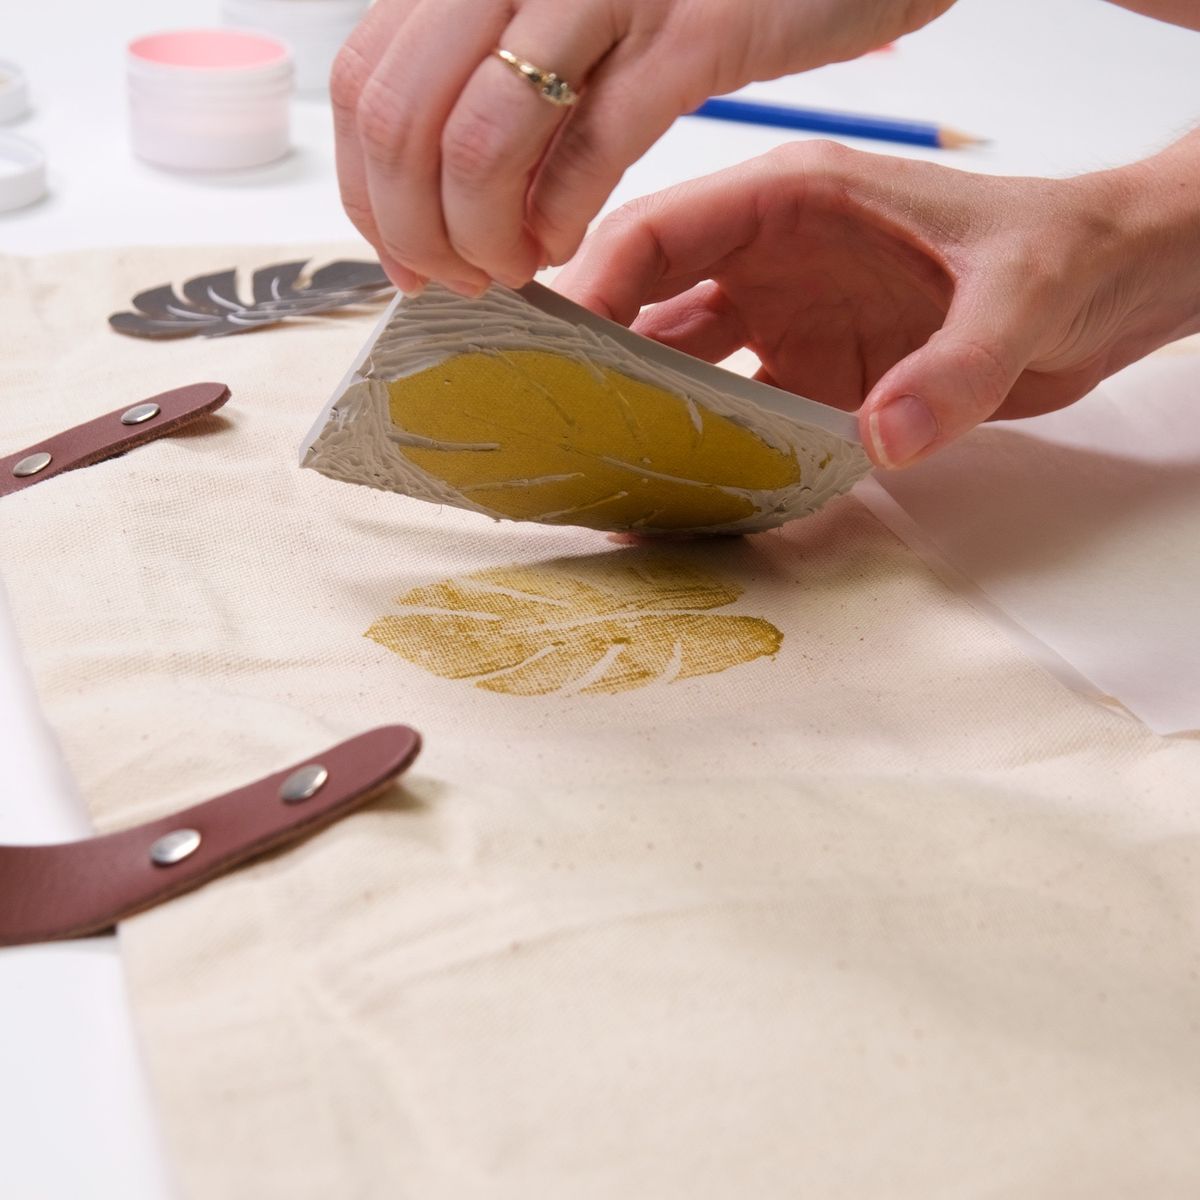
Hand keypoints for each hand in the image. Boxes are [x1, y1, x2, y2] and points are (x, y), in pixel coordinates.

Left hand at [330, 0, 953, 294]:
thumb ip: (486, 69)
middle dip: (416, 231)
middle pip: (403, 121)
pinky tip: (563, 244)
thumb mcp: (563, 4)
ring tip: (511, 269)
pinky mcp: (693, 29)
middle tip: (457, 278)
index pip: (365, 84)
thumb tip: (419, 192)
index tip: (405, 256)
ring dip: (482, 239)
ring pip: (480, 144)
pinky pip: (591, 148)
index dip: (367, 192)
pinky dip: (561, 218)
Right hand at [555, 137, 1199, 467]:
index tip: (548, 351)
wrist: (1112, 291)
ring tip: (595, 474)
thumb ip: (956, 368)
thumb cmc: (1062, 254)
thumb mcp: (1019, 295)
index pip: (662, 231)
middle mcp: (773, 260)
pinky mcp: (812, 378)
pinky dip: (704, 456)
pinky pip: (737, 419)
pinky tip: (673, 497)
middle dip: (596, 360)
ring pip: (683, 368)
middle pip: (650, 305)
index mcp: (796, 201)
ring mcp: (788, 322)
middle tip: (550, 426)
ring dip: (642, 417)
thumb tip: (884, 439)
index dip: (594, 285)